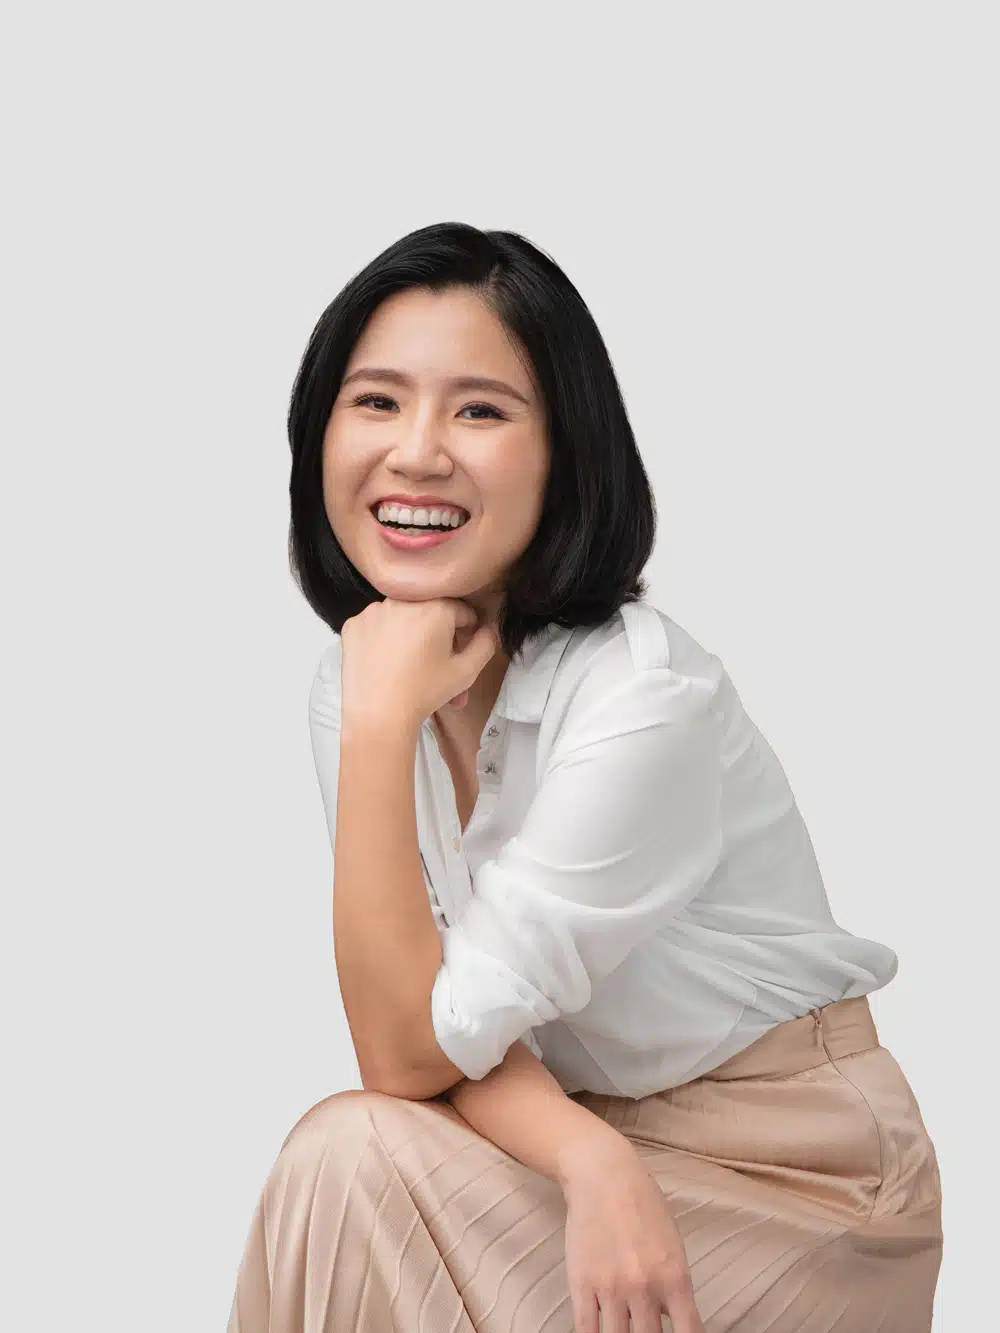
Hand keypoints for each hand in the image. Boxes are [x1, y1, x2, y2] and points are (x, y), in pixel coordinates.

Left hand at [340, 597, 499, 727]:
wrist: (378, 716)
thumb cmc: (425, 693)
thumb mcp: (466, 672)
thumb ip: (486, 645)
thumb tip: (491, 629)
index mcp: (435, 607)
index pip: (462, 612)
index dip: (466, 634)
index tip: (461, 654)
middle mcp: (403, 600)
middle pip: (430, 614)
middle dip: (439, 638)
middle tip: (440, 669)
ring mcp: (374, 611)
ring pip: (403, 619)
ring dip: (412, 637)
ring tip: (413, 670)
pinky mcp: (353, 625)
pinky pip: (377, 626)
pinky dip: (385, 640)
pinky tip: (388, 664)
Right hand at [561, 1147, 703, 1332]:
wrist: (604, 1174)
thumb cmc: (642, 1205)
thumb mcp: (671, 1245)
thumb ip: (672, 1286)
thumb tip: (668, 1322)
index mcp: (675, 1278)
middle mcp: (645, 1288)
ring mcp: (611, 1288)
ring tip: (622, 1332)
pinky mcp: (581, 1284)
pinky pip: (586, 1331)